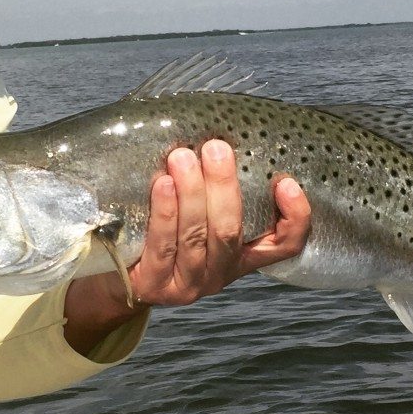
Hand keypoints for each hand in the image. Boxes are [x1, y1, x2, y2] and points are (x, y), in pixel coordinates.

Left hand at [63, 140, 309, 354]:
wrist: (117, 274)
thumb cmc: (162, 227)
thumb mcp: (196, 210)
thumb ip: (213, 183)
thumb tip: (219, 127)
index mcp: (240, 254)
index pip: (285, 245)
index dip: (294, 217)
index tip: (286, 182)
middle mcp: (219, 273)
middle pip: (230, 232)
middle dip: (224, 186)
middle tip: (216, 148)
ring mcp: (187, 284)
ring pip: (197, 237)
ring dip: (192, 193)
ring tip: (182, 158)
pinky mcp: (153, 287)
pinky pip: (162, 246)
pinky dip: (165, 213)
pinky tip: (162, 185)